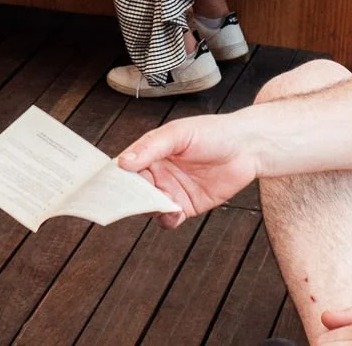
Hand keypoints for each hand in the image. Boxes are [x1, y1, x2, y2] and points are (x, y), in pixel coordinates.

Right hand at [118, 116, 260, 227]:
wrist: (247, 147)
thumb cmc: (213, 132)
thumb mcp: (179, 134)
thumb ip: (151, 147)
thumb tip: (123, 162)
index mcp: (151, 153)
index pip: (126, 167)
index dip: (115, 177)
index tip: (104, 187)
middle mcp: (158, 173)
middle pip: (135, 190)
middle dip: (129, 197)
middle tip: (126, 201)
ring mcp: (172, 191)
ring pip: (149, 207)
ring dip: (148, 209)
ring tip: (156, 204)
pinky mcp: (187, 206)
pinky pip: (169, 218)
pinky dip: (166, 218)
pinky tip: (173, 211)